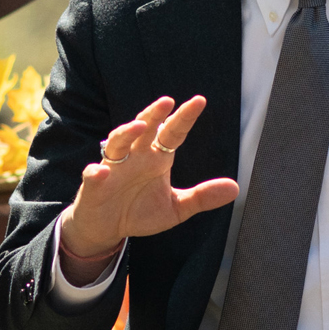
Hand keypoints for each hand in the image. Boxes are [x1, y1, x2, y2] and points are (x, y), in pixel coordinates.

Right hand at [56, 96, 237, 273]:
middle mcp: (135, 157)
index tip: (200, 101)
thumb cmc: (140, 211)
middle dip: (154, 114)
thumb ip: (202, 197)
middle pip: (144, 129)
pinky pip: (93, 176)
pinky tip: (101, 172)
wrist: (108, 228)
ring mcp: (113, 168)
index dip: (184, 118)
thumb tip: (235, 188)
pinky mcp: (94, 186)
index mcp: (156, 158)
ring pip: (117, 143)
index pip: (172, 133)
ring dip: (126, 132)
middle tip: (167, 102)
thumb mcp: (176, 208)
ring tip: (141, 125)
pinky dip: (96, 172)